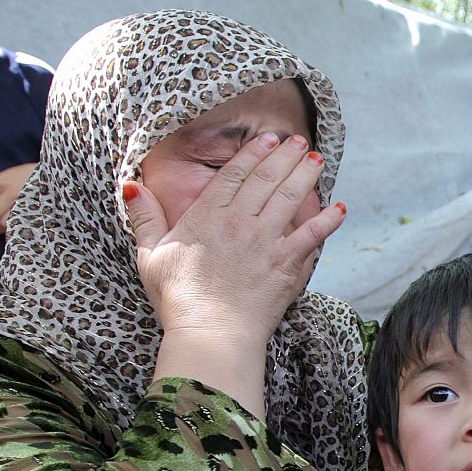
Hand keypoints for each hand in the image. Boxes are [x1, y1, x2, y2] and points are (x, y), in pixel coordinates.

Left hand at [0, 163, 36, 233]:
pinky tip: (16, 225)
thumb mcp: (10, 176)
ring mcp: (23, 204)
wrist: (55, 175)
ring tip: (5, 225)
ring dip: (1, 228)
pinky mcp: (34, 213)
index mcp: (1, 182)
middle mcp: (10, 193)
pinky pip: (17, 226)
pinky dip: (14, 229)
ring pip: (2, 224)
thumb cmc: (30, 176)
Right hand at [125, 133, 344, 346]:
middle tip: (299, 141)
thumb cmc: (178, 299)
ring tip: (317, 160)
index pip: (234, 174)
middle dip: (285, 155)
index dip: (254, 152)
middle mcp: (239, 222)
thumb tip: (132, 185)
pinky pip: (312, 235)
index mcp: (207, 216)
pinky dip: (327, 220)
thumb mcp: (149, 255)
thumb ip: (144, 217)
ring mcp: (266, 242)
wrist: (210, 332)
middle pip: (266, 179)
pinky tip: (339, 208)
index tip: (268, 138)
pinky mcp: (287, 265)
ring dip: (306, 175)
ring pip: (290, 198)